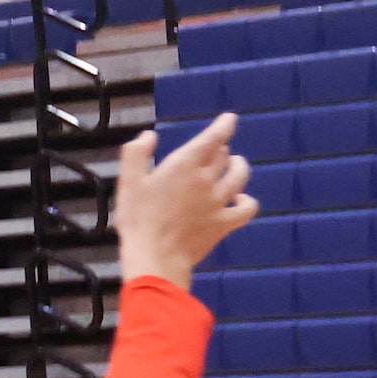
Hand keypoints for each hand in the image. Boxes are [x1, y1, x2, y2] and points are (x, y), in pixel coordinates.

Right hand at [113, 112, 257, 292]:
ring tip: (236, 165)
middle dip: (221, 149)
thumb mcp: (127, 183)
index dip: (224, 125)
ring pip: (240, 176)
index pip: (213, 138)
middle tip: (215, 150)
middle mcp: (205, 179)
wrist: (155, 258)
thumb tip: (149, 136)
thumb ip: (136, 154)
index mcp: (184, 165)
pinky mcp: (224, 224)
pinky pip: (247, 208)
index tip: (229, 119)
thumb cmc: (138, 220)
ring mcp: (218, 202)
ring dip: (239, 167)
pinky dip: (248, 201)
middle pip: (223, 156)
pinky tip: (240, 200)